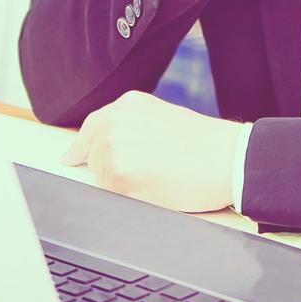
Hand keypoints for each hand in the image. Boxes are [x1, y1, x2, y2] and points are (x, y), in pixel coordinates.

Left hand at [60, 91, 245, 212]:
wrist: (228, 157)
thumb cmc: (205, 143)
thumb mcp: (163, 117)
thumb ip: (133, 125)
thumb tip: (110, 147)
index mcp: (127, 104)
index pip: (91, 128)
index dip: (81, 147)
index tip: (72, 158)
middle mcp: (115, 121)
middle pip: (94, 157)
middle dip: (111, 169)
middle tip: (146, 174)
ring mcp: (114, 147)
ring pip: (102, 178)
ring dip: (122, 183)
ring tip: (158, 176)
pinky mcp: (118, 174)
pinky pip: (113, 196)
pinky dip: (131, 197)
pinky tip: (157, 186)